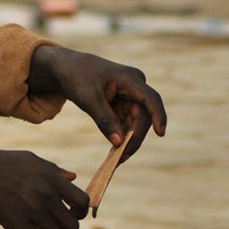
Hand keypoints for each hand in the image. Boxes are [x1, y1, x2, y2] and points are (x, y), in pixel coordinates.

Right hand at [0, 146, 88, 228]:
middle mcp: (48, 196)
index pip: (82, 202)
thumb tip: (73, 177)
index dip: (80, 215)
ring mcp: (33, 210)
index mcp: (54, 180)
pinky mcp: (16, 223)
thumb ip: (54, 170)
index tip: (71, 218)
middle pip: (72, 227)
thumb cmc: (1, 163)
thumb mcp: (32, 160)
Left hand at [29, 45, 167, 161]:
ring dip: (128, 141)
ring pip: (136, 123)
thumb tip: (118, 143)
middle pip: (144, 116)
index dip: (158, 116)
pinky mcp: (124, 105)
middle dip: (134, 138)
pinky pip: (127, 124)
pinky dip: (122, 137)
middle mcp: (135, 87)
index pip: (150, 99)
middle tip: (122, 159)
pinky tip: (115, 152)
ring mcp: (131, 96)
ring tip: (116, 160)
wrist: (68, 69)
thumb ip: (104, 121)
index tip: (161, 133)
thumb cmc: (78, 78)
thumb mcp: (88, 100)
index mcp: (129, 79)